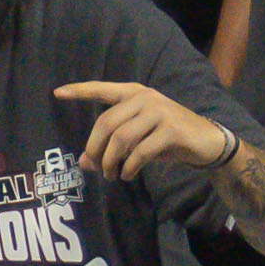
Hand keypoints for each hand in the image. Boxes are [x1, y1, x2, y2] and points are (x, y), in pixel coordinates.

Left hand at [57, 77, 236, 181]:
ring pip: (121, 139)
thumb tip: (83, 163)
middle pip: (106, 123)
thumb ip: (111, 146)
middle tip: (97, 168)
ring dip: (111, 162)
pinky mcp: (171, 130)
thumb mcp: (137, 140)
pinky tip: (128, 175)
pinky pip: (139, 152)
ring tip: (112, 175)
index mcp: (134, 94)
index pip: (102, 89)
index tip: (57, 93)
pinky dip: (129, 167)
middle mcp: (145, 98)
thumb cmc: (167, 138)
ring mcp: (159, 112)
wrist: (207, 142)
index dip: (80, 91)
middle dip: (96, 149)